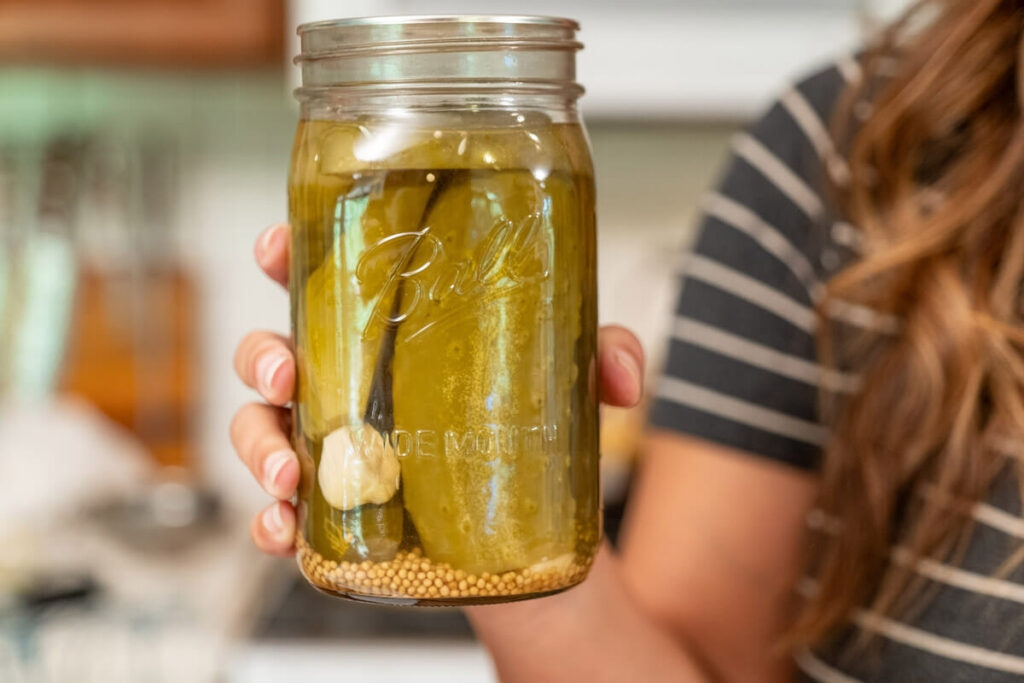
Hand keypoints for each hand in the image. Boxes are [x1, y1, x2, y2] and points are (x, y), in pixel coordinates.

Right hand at [231, 222, 646, 556]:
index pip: (327, 278)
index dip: (288, 254)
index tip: (278, 246)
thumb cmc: (535, 436)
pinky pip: (280, 510)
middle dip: (262, 357)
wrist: (536, 538)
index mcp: (392, 332)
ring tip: (289, 476)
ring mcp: (337, 447)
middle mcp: (352, 383)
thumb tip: (621, 376)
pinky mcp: (337, 510)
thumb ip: (601, 358)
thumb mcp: (572, 385)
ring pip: (260, 428)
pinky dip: (269, 521)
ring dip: (257, 445)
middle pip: (275, 349)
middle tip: (288, 376)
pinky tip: (282, 530)